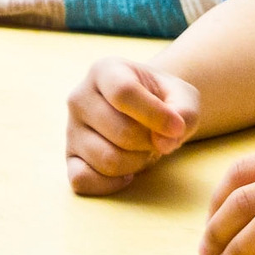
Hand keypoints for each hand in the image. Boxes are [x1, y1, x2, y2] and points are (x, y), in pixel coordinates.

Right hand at [65, 58, 200, 194]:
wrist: (144, 113)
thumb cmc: (164, 101)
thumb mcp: (184, 97)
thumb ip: (184, 112)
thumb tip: (162, 142)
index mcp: (105, 70)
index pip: (124, 92)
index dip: (155, 115)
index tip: (177, 127)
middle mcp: (80, 96)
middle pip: (120, 131)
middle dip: (149, 142)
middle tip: (156, 138)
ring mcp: (71, 129)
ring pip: (107, 160)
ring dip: (136, 163)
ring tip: (141, 151)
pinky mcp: (69, 157)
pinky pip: (83, 180)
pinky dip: (111, 184)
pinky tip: (126, 174)